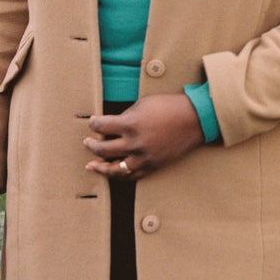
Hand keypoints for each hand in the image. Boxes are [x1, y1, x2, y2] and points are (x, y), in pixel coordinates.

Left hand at [84, 94, 204, 179]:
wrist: (192, 120)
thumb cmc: (168, 106)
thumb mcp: (143, 104)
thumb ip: (126, 116)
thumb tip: (114, 125)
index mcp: (130, 124)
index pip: (102, 126)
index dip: (93, 123)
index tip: (92, 122)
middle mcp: (134, 143)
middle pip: (103, 149)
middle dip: (91, 145)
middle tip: (87, 142)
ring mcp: (143, 157)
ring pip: (114, 169)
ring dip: (100, 167)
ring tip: (91, 165)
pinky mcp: (152, 166)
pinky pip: (132, 176)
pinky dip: (121, 174)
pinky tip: (114, 172)